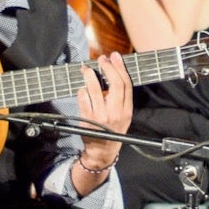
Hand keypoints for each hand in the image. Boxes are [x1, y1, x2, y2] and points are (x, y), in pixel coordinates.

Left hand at [76, 53, 133, 170]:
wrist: (102, 151)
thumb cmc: (113, 130)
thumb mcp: (124, 116)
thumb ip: (121, 98)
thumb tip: (113, 73)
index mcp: (126, 111)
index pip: (126, 85)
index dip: (120, 68)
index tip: (115, 57)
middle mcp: (115, 113)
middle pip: (114, 84)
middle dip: (107, 68)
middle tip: (102, 59)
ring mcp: (100, 115)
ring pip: (94, 89)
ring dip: (90, 75)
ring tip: (87, 69)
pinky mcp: (87, 118)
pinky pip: (83, 97)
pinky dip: (82, 90)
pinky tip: (83, 88)